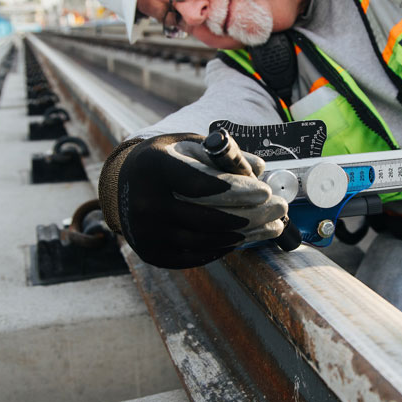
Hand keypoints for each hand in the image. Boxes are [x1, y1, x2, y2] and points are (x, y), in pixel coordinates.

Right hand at [98, 133, 286, 268]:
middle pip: (207, 216)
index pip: (199, 184)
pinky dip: (224, 248)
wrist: (121, 188)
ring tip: (271, 227)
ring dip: (243, 236)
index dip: (236, 190)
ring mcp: (147, 232)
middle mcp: (145, 202)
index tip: (265, 192)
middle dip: (250, 215)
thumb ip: (222, 155)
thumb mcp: (187, 146)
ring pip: (205, 240)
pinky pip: (196, 255)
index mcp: (154, 168)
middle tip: (279, 211)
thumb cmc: (164, 161)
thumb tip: (260, 168)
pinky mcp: (152, 253)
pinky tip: (245, 239)